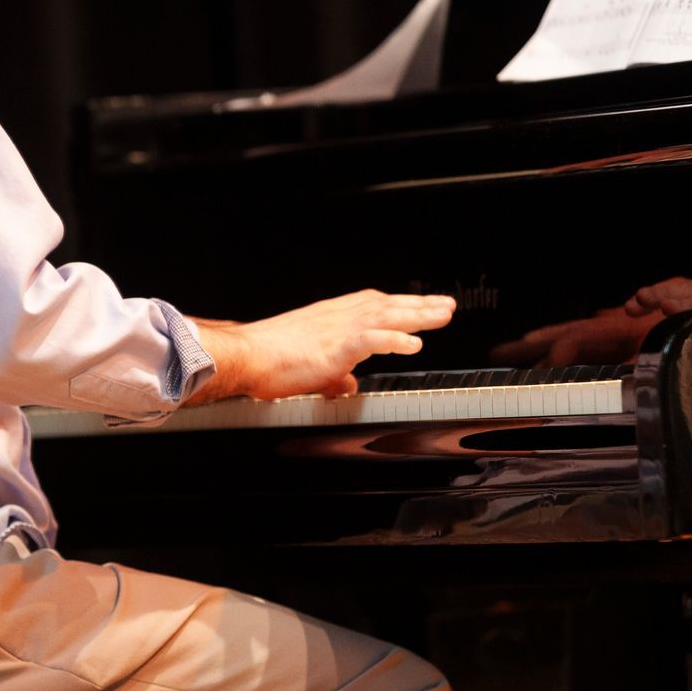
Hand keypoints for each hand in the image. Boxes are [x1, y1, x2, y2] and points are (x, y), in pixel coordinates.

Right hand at [187, 290, 456, 404]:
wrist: (245, 355)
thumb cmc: (267, 360)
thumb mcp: (309, 368)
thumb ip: (333, 376)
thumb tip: (348, 387)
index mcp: (330, 317)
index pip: (372, 304)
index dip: (398, 304)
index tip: (419, 303)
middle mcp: (337, 317)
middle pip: (386, 305)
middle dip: (419, 304)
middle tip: (446, 305)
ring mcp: (337, 329)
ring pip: (386, 315)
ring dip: (417, 315)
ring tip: (443, 316)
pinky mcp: (335, 347)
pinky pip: (371, 339)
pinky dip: (394, 339)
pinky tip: (414, 343)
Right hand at [491, 277, 691, 367]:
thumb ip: (682, 299)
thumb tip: (640, 303)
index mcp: (643, 318)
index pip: (585, 336)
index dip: (557, 353)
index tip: (534, 370)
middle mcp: (634, 323)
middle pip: (575, 333)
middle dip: (537, 343)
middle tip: (500, 352)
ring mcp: (638, 331)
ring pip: (584, 338)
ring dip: (550, 346)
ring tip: (518, 354)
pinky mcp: (647, 340)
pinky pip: (601, 346)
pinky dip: (575, 352)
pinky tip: (562, 360)